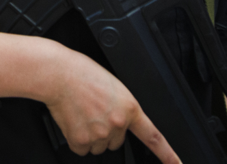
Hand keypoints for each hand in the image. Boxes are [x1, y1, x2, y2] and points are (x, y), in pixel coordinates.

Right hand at [45, 53, 180, 162]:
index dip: (168, 154)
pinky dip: (76, 139)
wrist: (58, 74)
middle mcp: (117, 123)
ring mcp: (99, 133)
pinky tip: (73, 121)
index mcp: (129, 107)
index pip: (153, 136)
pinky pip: (81, 149)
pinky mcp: (81, 139)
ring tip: (82, 113)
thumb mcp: (114, 86)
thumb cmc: (82, 73)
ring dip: (90, 135)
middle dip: (106, 131)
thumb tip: (119, 121)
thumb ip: (121, 107)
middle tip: (94, 111)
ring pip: (98, 146)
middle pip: (116, 141)